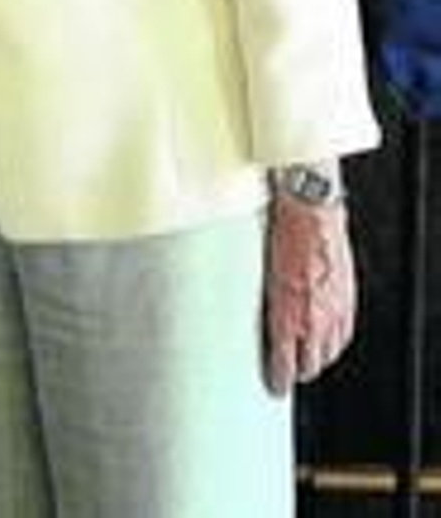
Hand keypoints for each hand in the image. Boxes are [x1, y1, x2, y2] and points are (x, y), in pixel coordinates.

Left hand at [264, 195, 356, 393]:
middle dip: (298, 373)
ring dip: (318, 360)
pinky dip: (336, 343)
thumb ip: (263, 300)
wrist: (310, 212)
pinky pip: (344, 335)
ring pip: (329, 353)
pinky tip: (328, 342)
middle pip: (309, 364)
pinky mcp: (347, 300)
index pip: (283, 363)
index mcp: (285, 313)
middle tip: (289, 373)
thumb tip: (252, 317)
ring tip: (308, 362)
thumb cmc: (279, 234)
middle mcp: (311, 317)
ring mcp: (333, 311)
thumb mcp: (260, 272)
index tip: (274, 386)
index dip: (279, 380)